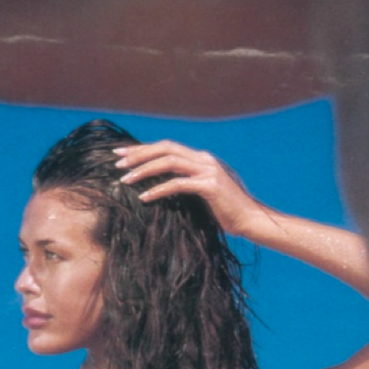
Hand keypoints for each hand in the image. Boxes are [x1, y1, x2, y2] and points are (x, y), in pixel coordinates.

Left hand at [113, 140, 269, 238]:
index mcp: (202, 158)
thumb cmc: (227, 212)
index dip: (144, 149)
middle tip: (117, 162)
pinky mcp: (210, 186)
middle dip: (139, 153)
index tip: (122, 154)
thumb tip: (160, 186)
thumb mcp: (203, 194)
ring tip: (125, 179)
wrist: (251, 220)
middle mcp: (205, 159)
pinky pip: (178, 184)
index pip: (168, 147)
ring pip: (169, 162)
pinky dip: (158, 190)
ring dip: (144, 170)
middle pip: (165, 148)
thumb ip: (186, 184)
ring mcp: (208, 170)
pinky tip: (144, 197)